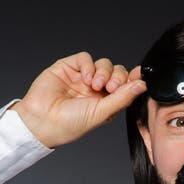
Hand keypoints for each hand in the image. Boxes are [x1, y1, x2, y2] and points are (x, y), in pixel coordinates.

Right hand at [9, 53, 145, 147]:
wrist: (42, 121)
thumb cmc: (69, 124)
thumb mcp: (102, 113)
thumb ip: (122, 98)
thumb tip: (142, 85)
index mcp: (106, 103)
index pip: (124, 86)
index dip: (132, 80)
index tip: (139, 75)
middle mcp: (95, 90)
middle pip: (117, 72)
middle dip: (117, 77)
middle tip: (111, 88)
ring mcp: (82, 78)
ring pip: (103, 64)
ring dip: (103, 72)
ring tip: (94, 85)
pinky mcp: (69, 67)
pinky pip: (85, 58)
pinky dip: (88, 65)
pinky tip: (85, 78)